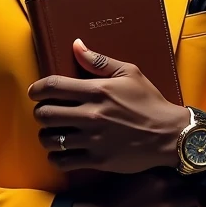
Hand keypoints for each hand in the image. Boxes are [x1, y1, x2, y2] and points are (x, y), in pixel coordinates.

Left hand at [28, 38, 189, 174]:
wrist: (170, 135)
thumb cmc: (149, 102)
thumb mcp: (129, 73)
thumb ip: (99, 61)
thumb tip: (76, 45)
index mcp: (97, 91)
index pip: (53, 86)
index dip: (37, 89)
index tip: (35, 92)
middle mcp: (91, 115)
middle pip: (45, 114)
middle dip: (40, 112)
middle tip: (46, 112)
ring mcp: (92, 139)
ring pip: (50, 139)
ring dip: (46, 135)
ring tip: (52, 132)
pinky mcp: (97, 159)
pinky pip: (62, 161)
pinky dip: (56, 156)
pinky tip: (62, 151)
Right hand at [69, 169, 201, 206]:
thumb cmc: (106, 196)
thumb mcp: (131, 175)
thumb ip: (153, 176)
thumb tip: (172, 177)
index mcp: (159, 178)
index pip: (187, 179)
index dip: (182, 185)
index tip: (177, 190)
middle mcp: (167, 197)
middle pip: (194, 198)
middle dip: (188, 202)